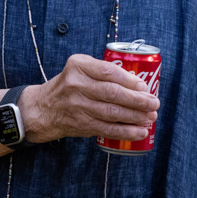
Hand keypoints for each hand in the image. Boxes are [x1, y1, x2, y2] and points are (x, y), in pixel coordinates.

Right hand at [21, 53, 158, 142]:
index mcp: (78, 65)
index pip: (108, 71)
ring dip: (136, 116)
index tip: (145, 85)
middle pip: (113, 93)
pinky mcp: (80, 124)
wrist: (42, 108)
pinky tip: (140, 132)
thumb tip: (139, 84)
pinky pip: (108, 129)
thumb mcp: (79, 69)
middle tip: (154, 103)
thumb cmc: (69, 86)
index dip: (130, 80)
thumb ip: (103, 71)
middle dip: (138, 100)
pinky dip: (126, 131)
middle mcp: (76, 84)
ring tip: (151, 117)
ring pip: (112, 112)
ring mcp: (77, 106)